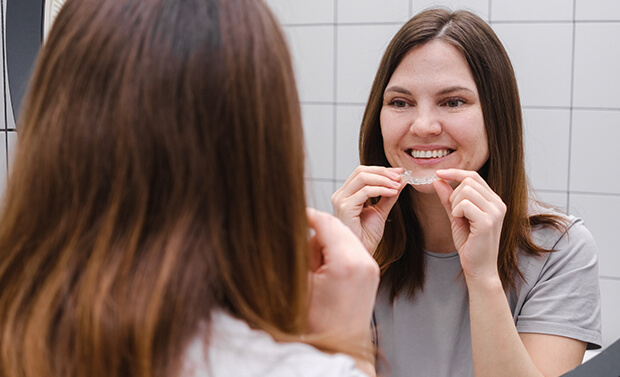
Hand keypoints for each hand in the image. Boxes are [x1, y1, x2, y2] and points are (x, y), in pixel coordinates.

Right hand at [306, 208, 379, 338]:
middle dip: (319, 228)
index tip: (296, 214)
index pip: (326, 222)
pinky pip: (354, 247)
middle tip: (302, 241)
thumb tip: (300, 230)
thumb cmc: (317, 322)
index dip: (308, 215)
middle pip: (338, 226)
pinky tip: (326, 266)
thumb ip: (302, 250)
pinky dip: (339, 249)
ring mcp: (370, 266)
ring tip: (315, 262)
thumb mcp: (302, 281)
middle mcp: (363, 261)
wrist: (340, 345)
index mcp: (345, 263)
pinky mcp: (372, 271)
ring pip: (347, 235)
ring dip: (329, 239)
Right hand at [331, 166, 404, 253]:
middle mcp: (340, 195)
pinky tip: (392, 192)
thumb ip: (389, 194)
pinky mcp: (345, 208)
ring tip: (397, 185)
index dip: (381, 170)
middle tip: (399, 176)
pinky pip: (365, 192)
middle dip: (383, 172)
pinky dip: (381, 189)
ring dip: (384, 179)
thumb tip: (401, 179)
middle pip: (361, 171)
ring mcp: (340, 200)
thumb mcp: (381, 210)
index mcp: (346, 194)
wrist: (363, 252)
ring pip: (362, 178)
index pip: (362, 172)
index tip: (399, 172)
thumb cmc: (367, 235)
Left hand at [433, 169, 505, 281]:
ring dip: (455, 204)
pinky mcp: (487, 222)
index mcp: (494, 200)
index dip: (455, 172)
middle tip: (455, 213)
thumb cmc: (470, 244)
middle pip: (468, 181)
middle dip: (453, 195)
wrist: (479, 268)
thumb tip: (438, 180)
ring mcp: (495, 212)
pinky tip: (461, 222)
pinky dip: (456, 212)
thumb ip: (448, 199)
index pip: (474, 176)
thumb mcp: (456, 217)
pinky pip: (464, 204)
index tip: (438, 173)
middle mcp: (498, 203)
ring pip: (465, 191)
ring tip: (460, 219)